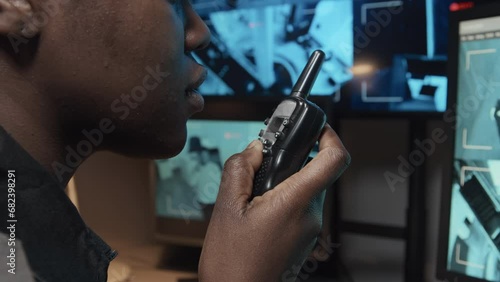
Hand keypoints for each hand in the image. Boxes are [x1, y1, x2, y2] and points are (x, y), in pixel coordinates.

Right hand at [199, 124, 349, 281]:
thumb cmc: (232, 263)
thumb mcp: (226, 208)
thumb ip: (240, 169)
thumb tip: (255, 149)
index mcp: (296, 203)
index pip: (334, 159)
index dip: (330, 136)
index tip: (317, 128)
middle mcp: (311, 216)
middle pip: (316, 172)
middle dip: (292, 160)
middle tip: (264, 161)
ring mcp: (310, 230)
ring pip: (306, 189)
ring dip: (285, 181)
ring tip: (254, 192)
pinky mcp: (304, 239)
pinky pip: (300, 206)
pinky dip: (284, 198)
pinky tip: (257, 210)